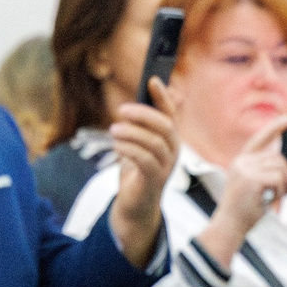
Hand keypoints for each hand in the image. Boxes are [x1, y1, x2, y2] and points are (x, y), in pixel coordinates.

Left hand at [106, 90, 178, 265]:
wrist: (134, 207)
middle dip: (142, 114)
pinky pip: (144, 159)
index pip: (170, 114)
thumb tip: (129, 107)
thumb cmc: (135, 173)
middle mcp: (173, 151)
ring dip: (131, 133)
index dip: (162, 96)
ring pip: (154, 142)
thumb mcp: (136, 146)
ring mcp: (166, 166)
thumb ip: (137, 129)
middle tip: (121, 110)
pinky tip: (117, 146)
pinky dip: (129, 149)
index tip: (151, 79)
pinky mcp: (155, 180)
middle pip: (164, 125)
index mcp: (170, 140)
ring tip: (113, 130)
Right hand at [202, 119, 286, 257]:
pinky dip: (280, 192)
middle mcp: (242, 162)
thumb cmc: (244, 210)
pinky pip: (279, 179)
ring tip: (272, 199)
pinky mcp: (252, 179)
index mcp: (241, 162)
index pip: (259, 140)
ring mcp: (246, 169)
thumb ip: (280, 182)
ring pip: (281, 169)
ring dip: (283, 186)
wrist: (230, 226)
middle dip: (285, 176)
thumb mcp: (262, 191)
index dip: (273, 128)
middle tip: (279, 194)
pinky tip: (270, 200)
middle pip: (278, 158)